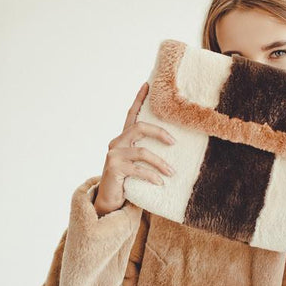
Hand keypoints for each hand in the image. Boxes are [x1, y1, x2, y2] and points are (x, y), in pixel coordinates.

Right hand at [93, 82, 176, 216]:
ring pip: (142, 152)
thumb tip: (173, 145)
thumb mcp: (139, 164)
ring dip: (160, 163)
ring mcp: (113, 155)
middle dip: (159, 132)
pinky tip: (160, 183)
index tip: (147, 84)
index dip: (139, 99)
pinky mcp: (114, 168)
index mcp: (123, 139)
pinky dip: (152, 176)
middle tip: (174, 142)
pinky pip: (138, 169)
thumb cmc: (128, 181)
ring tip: (172, 173)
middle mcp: (116, 143)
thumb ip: (147, 152)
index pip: (131, 114)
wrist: (110, 201)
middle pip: (139, 127)